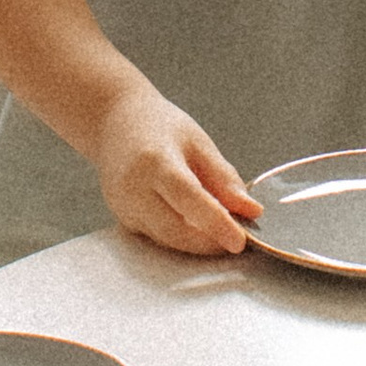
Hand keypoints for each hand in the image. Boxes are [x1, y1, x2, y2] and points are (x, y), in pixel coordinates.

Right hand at [93, 81, 262, 258]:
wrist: (114, 122)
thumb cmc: (158, 126)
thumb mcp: (198, 143)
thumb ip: (224, 178)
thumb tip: (251, 211)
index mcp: (155, 161)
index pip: (188, 198)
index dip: (215, 223)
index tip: (240, 240)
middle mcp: (133, 188)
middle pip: (175, 229)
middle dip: (210, 242)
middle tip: (238, 240)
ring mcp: (124, 207)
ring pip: (168, 240)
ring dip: (198, 243)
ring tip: (222, 232)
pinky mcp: (124, 219)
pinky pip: (158, 237)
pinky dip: (182, 238)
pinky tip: (198, 228)